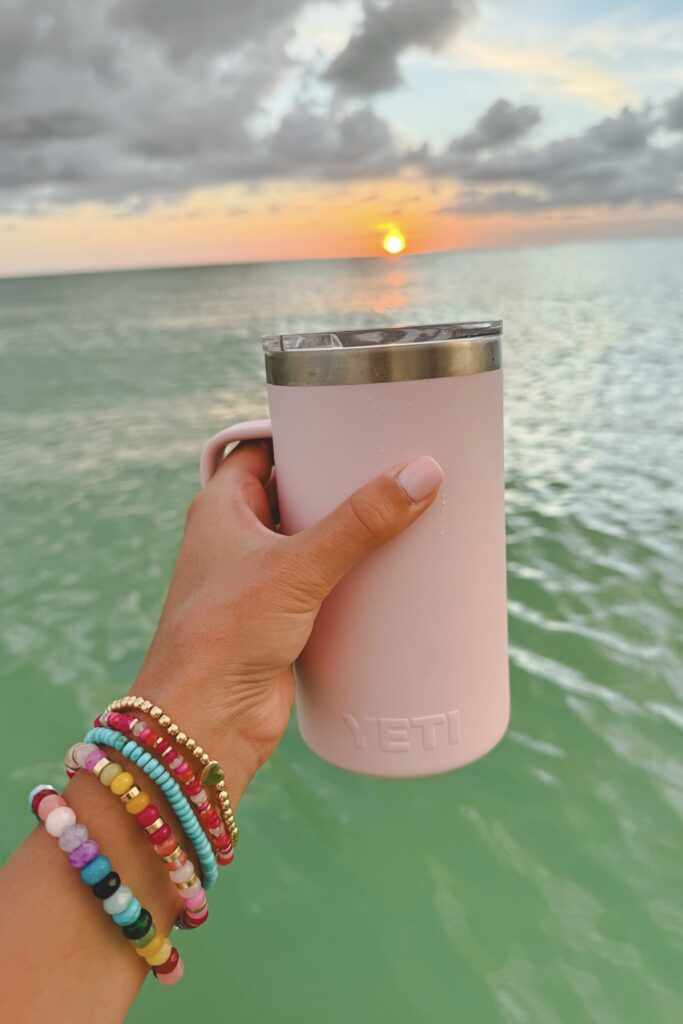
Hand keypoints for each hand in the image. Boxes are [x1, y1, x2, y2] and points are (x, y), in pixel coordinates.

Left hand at [135, 440, 442, 800]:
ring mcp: (260, 582)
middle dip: (338, 484)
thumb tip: (421, 475)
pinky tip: (389, 571)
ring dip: (349, 533)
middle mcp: (238, 540)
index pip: (261, 450)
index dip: (300, 435)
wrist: (203, 723)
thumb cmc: (223, 635)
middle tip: (392, 467)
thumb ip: (358, 523)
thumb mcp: (295, 567)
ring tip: (403, 512)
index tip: (349, 425)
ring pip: (312, 542)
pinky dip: (351, 576)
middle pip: (295, 494)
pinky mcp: (283, 620)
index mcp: (222, 509)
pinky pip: (324, 584)